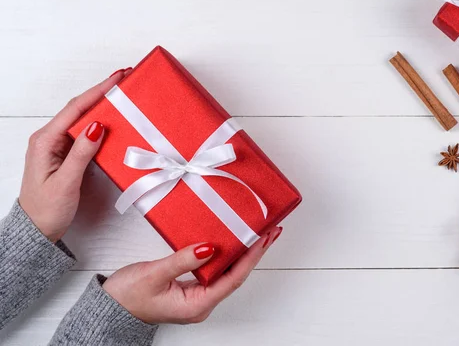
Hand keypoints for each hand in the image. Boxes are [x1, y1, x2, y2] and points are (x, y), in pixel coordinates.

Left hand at [19, 68, 130, 241]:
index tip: (118, 78)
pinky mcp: (66, 154)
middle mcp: (50, 139)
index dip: (98, 91)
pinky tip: (114, 122)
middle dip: (103, 93)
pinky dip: (101, 125)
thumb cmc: (47, 209)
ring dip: (103, 107)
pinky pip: (85, 134)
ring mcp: (58, 146)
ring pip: (83, 120)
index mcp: (45, 141)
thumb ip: (81, 153)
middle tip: (126, 80)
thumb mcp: (65, 182)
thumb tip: (96, 125)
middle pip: (80, 109)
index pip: (76, 109)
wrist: (37, 230)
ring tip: (124, 97)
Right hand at [103, 226, 282, 323]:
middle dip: (255, 252)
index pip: (234, 278)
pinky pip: (216, 270)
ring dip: (244, 252)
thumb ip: (182, 261)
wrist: (108, 308)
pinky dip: (228, 254)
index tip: (264, 237)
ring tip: (260, 233)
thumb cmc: (126, 297)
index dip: (251, 257)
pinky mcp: (191, 288)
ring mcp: (197, 296)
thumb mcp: (154, 275)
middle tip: (271, 230)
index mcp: (197, 305)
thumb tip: (210, 248)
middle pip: (236, 275)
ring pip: (228, 272)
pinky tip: (233, 242)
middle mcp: (202, 303)